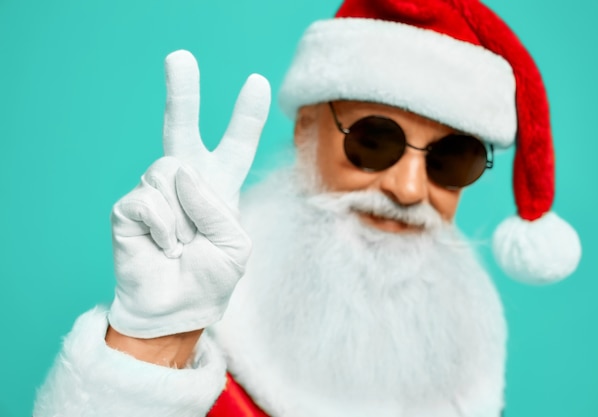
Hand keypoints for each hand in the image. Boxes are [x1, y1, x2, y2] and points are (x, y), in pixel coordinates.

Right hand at [108, 50, 270, 338]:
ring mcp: (155, 191)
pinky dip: (165, 228)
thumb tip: (179, 174)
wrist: (178, 311)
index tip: (256, 82)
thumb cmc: (210, 280)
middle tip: (179, 57)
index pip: (235, 145)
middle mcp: (186, 182)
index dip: (245, 116)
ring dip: (185, 216)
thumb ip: (217, 205)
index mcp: (220, 187)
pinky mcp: (129, 206)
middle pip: (182, 126)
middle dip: (182, 91)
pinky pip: (151, 199)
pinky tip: (164, 247)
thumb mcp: (237, 244)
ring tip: (182, 243)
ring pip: (171, 170)